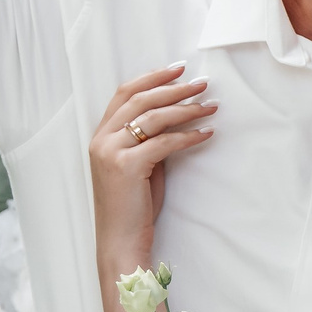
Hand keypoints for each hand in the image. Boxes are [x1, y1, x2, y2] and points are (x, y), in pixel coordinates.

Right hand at [91, 66, 214, 311]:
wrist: (120, 243)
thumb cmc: (132, 207)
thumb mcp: (138, 166)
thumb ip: (148, 141)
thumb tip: (177, 117)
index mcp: (100, 136)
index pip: (124, 94)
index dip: (152, 78)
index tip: (178, 69)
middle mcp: (101, 140)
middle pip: (140, 99)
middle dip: (174, 88)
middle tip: (202, 83)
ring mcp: (111, 152)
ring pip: (154, 117)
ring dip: (186, 108)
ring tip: (210, 106)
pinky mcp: (127, 167)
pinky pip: (164, 142)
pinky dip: (188, 135)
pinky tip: (206, 133)